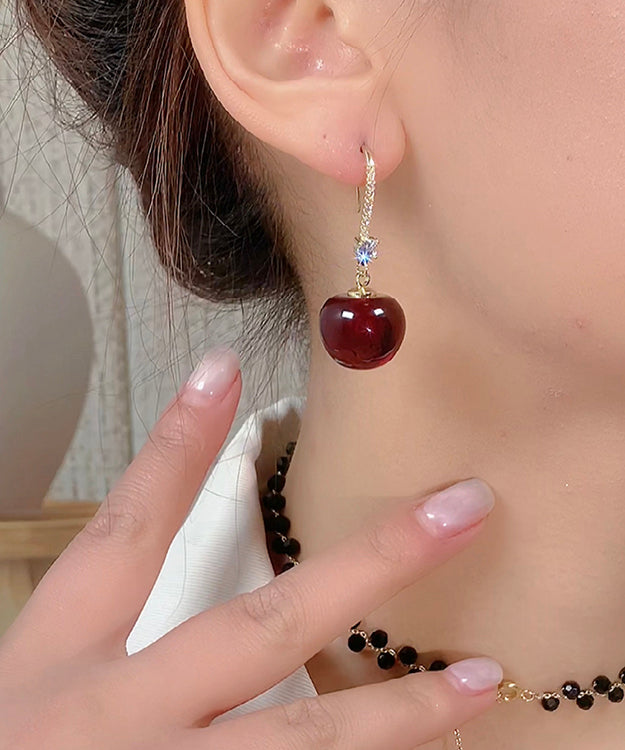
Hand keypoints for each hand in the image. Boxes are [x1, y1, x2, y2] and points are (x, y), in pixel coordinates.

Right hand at [0, 348, 500, 749]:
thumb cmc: (13, 748)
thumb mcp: (35, 682)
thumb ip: (112, 632)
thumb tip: (210, 578)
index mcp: (60, 659)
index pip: (129, 529)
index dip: (176, 445)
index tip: (225, 371)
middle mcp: (116, 716)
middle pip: (259, 626)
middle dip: (368, 566)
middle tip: (459, 508)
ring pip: (301, 743)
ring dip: (397, 711)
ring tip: (478, 676)